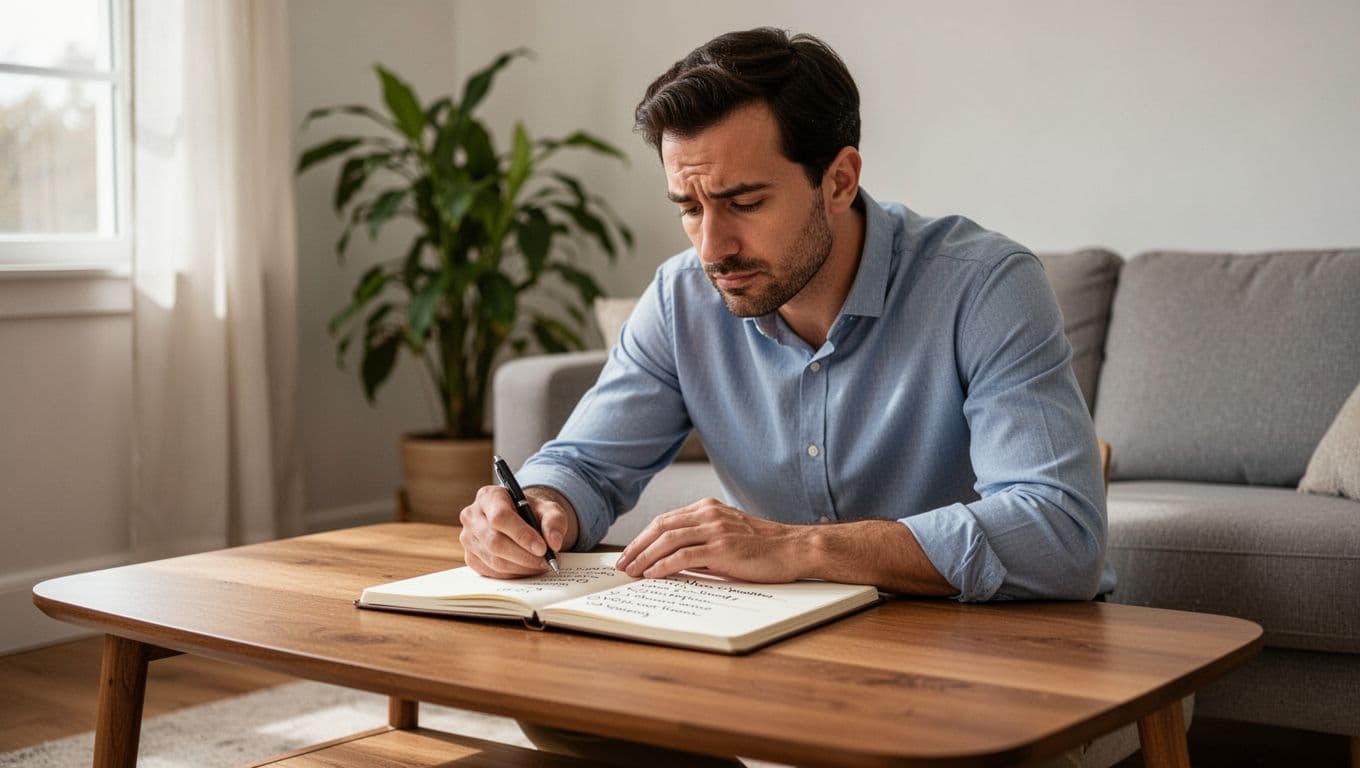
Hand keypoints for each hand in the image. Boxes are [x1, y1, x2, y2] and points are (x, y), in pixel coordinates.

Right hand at [459, 485, 575, 577]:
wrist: (520, 521)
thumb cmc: (532, 513)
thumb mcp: (549, 509)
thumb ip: (554, 522)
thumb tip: (554, 543)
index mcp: (489, 496)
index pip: (500, 517)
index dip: (522, 535)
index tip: (542, 548)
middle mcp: (472, 515)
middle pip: (495, 542)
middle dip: (524, 556)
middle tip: (546, 562)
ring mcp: (468, 538)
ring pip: (494, 560)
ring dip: (521, 568)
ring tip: (540, 565)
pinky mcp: (470, 557)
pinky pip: (491, 572)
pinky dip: (513, 574)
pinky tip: (527, 569)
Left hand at [615, 497, 810, 581]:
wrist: (794, 549)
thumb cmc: (764, 549)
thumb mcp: (728, 537)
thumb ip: (701, 543)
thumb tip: (671, 561)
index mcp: (708, 509)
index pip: (666, 520)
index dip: (643, 537)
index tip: (630, 553)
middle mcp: (709, 514)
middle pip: (661, 526)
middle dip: (636, 546)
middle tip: (622, 564)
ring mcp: (716, 530)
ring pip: (667, 539)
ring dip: (644, 556)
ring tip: (631, 571)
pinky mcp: (722, 548)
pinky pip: (684, 555)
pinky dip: (663, 564)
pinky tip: (652, 574)